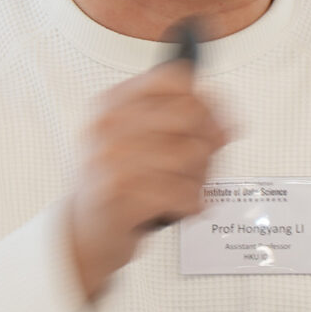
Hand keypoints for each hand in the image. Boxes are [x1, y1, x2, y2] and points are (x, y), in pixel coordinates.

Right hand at [66, 62, 229, 301]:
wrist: (83, 231)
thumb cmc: (115, 184)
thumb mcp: (137, 142)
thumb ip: (179, 126)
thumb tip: (227, 124)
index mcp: (112, 103)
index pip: (174, 79)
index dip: (206, 100)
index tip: (215, 121)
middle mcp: (109, 125)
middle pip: (190, 114)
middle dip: (208, 143)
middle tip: (202, 163)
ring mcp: (111, 158)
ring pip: (191, 154)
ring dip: (200, 178)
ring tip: (186, 189)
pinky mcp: (119, 194)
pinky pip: (182, 191)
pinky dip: (191, 204)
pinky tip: (180, 206)